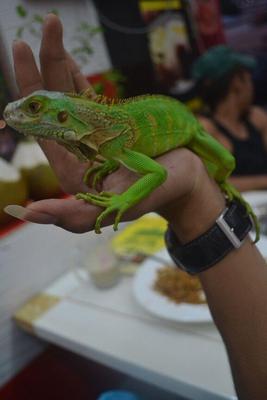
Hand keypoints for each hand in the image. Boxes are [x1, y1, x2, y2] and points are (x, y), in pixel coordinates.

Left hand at [10, 14, 224, 234]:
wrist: (185, 181)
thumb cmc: (157, 195)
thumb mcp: (117, 208)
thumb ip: (73, 216)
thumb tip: (24, 213)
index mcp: (72, 166)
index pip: (41, 123)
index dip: (29, 88)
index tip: (22, 51)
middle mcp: (77, 147)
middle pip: (52, 102)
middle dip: (43, 65)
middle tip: (37, 30)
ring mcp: (93, 132)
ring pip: (69, 94)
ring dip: (59, 62)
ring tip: (51, 26)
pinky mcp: (110, 124)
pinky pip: (87, 96)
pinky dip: (76, 76)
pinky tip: (68, 58)